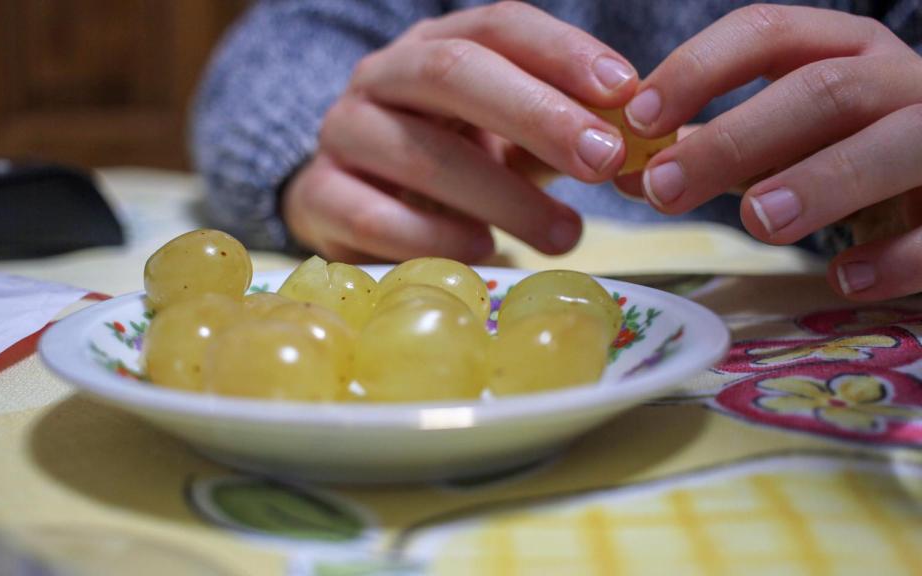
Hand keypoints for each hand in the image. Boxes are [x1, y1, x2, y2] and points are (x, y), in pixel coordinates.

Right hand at [283, 2, 638, 262]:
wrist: (355, 202)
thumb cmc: (453, 163)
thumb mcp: (514, 138)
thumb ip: (577, 134)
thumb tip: (665, 148)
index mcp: (435, 46)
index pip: (497, 25)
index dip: (562, 51)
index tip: (625, 90)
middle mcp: (382, 76)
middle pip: (453, 74)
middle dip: (537, 114)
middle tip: (604, 161)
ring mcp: (342, 133)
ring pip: (418, 151)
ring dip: (500, 195)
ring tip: (565, 237)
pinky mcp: (317, 197)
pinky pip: (373, 216)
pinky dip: (435, 238)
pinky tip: (484, 252)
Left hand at [625, 4, 921, 299]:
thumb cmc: (855, 154)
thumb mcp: (787, 139)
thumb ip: (716, 147)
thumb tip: (628, 170)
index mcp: (844, 51)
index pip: (767, 34)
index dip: (697, 69)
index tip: (637, 118)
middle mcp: (901, 81)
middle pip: (823, 91)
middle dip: (736, 138)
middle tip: (666, 188)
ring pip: (897, 142)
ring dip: (822, 181)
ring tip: (757, 222)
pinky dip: (894, 255)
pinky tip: (844, 278)